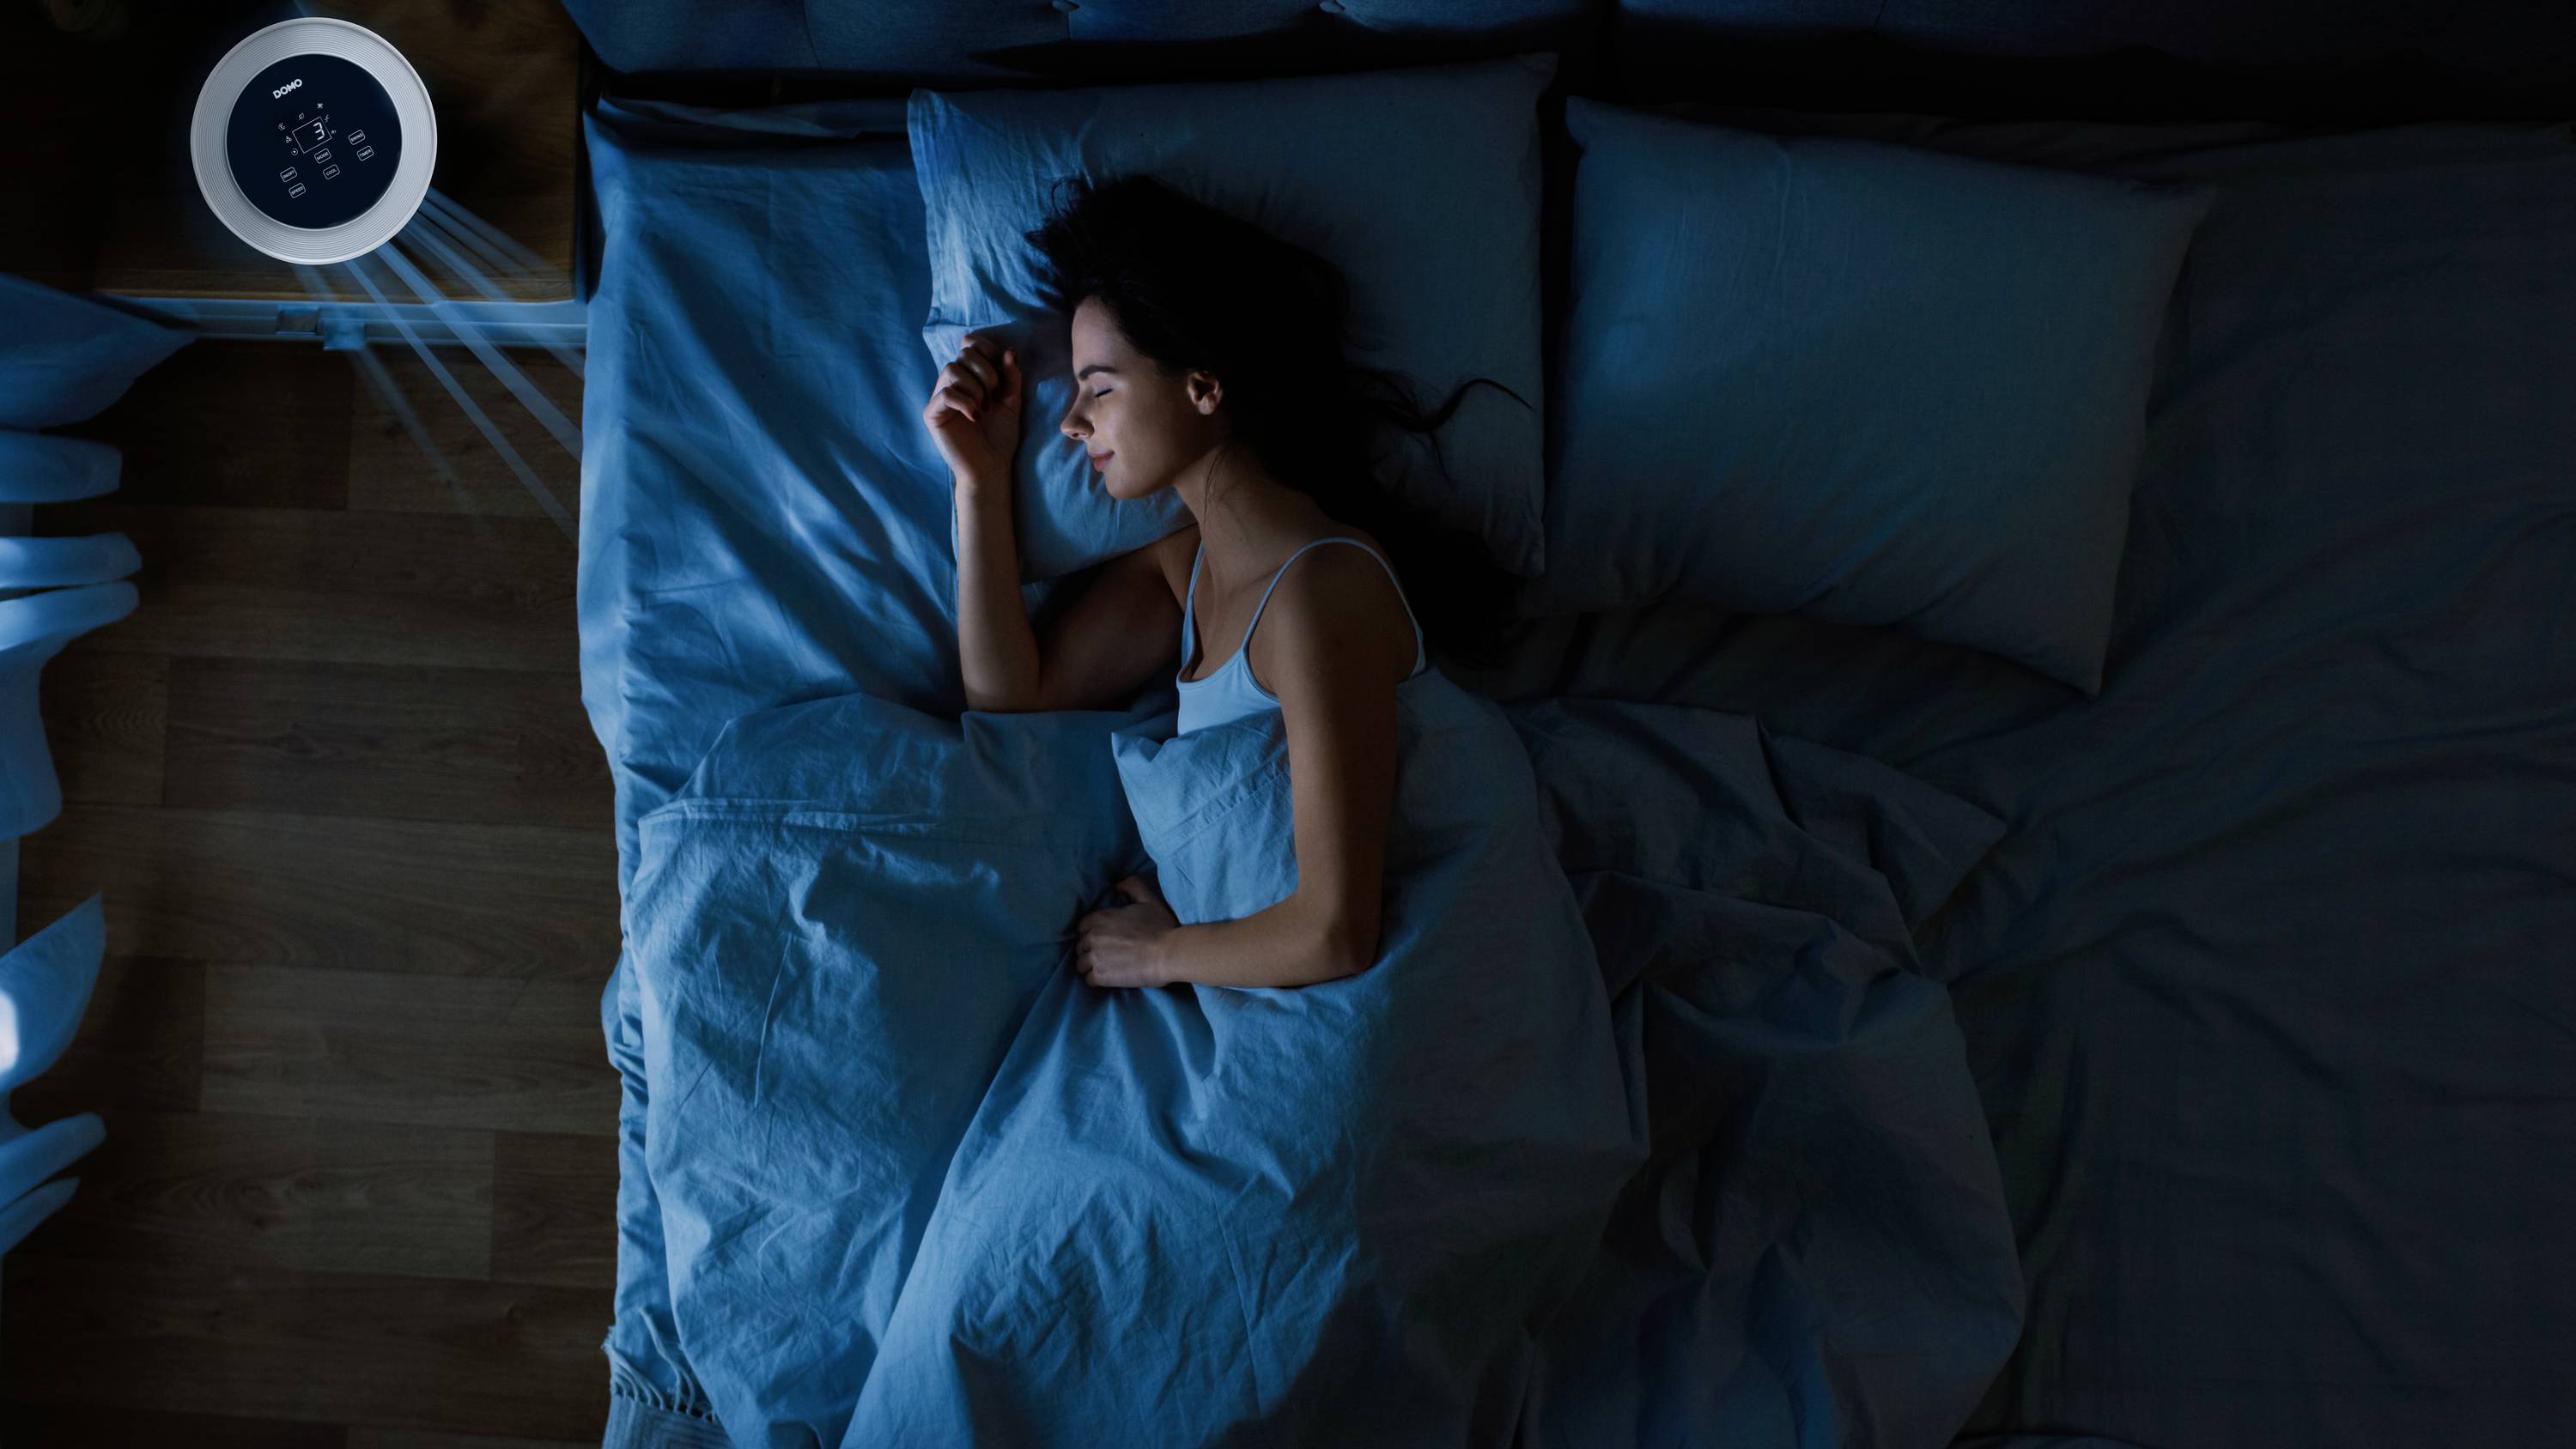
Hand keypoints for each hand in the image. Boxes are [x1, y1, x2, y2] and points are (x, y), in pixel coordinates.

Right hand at [920, 330, 1024, 487]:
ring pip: (952, 370)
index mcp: (971, 376)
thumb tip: (1009, 351)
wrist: (991, 467)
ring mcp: (940, 397)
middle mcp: (953, 383)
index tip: (1001, 370)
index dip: (986, 349)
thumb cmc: (1000, 437)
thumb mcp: (1012, 402)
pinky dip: (964, 402)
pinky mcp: (932, 413)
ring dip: (975, 388)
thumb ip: (1011, 376)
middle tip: (993, 397)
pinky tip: (975, 417)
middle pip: (963, 354)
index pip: (970, 343)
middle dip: (985, 372)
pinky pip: (945, 393)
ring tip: (984, 409)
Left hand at [1074, 874, 1178, 988]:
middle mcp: (1093, 936)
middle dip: (1091, 950)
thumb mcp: (1148, 900)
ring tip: (1107, 968)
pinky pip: (1088, 980)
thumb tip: (1118, 884)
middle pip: (1081, 946)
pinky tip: (1109, 978)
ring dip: (1092, 966)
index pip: (1082, 927)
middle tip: (1107, 955)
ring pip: (1081, 964)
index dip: (1091, 934)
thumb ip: (1132, 886)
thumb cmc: (1161, 927)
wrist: (1168, 954)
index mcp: (1100, 918)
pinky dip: (1097, 980)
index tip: (1103, 940)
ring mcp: (1094, 957)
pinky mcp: (1100, 976)